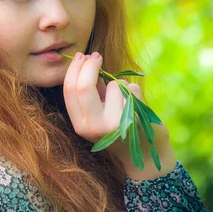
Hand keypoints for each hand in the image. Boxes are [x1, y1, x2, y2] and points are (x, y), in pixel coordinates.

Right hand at [63, 51, 176, 179]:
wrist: (142, 155)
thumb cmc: (116, 128)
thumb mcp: (96, 113)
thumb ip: (90, 91)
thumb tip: (86, 60)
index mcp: (80, 125)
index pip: (70, 91)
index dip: (74, 69)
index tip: (81, 56)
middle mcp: (95, 127)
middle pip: (84, 86)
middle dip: (90, 65)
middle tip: (97, 56)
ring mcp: (116, 124)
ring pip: (113, 85)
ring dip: (118, 84)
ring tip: (123, 100)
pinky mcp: (136, 118)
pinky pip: (131, 88)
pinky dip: (133, 91)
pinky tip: (135, 106)